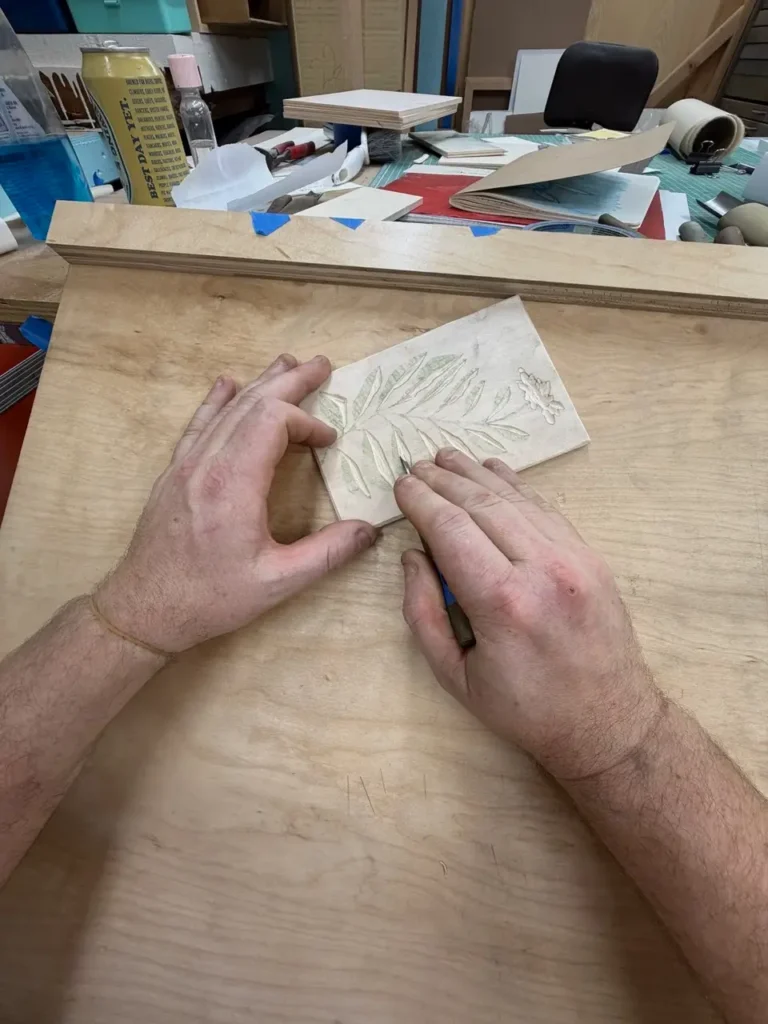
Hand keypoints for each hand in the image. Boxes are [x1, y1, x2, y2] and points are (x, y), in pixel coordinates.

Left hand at [96, 354, 376, 652]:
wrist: (144, 609)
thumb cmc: (210, 598)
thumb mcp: (277, 582)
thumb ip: (327, 553)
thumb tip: (369, 530)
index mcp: (233, 483)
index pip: (273, 421)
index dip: (306, 422)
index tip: (328, 442)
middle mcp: (207, 463)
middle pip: (251, 403)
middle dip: (290, 382)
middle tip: (321, 364)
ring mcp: (185, 464)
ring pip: (225, 409)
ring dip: (259, 384)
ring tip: (286, 364)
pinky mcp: (174, 473)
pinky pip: (199, 424)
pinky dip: (218, 401)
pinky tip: (227, 384)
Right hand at [394, 450, 663, 780]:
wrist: (609, 722)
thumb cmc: (524, 708)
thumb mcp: (454, 676)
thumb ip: (422, 613)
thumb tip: (414, 555)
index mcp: (503, 602)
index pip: (451, 528)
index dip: (421, 501)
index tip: (400, 485)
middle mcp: (542, 568)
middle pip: (482, 504)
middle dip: (443, 480)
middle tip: (415, 465)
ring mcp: (574, 558)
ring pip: (517, 499)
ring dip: (477, 474)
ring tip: (447, 457)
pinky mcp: (591, 557)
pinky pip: (545, 509)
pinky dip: (516, 487)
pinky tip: (494, 471)